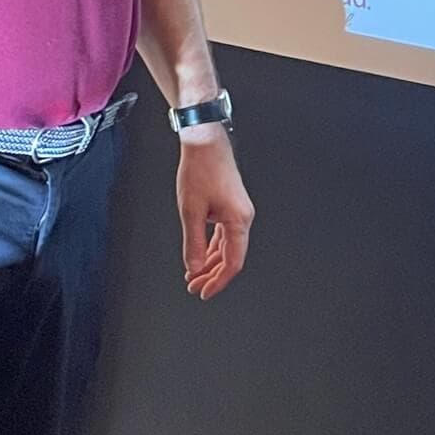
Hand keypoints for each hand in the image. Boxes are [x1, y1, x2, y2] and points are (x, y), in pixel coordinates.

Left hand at [176, 129, 253, 300]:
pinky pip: (223, 235)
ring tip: (193, 275)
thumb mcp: (191, 211)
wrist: (204, 143)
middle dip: (211, 275)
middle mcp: (243, 217)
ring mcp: (237, 212)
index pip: (232, 262)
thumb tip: (194, 267)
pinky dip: (211, 248)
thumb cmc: (201, 170)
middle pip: (230, 257)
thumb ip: (193, 243)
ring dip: (210, 262)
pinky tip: (200, 257)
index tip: (203, 292)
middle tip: (194, 287)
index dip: (218, 281)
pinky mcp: (230, 207)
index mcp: (239, 220)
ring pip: (226, 247)